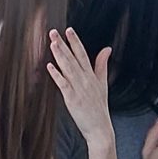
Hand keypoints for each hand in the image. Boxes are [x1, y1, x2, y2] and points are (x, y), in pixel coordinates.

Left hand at [45, 28, 116, 153]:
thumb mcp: (103, 84)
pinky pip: (64, 84)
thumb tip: (107, 49)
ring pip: (68, 68)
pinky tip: (50, 66)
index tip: (69, 30)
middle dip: (64, 44)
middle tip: (54, 32)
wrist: (100, 129)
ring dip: (60, 55)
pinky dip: (57, 74)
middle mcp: (86, 80)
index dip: (75, 41)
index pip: (83, 54)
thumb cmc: (99, 107)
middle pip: (73, 58)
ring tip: (52, 43)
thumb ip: (102, 65)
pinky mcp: (72, 99)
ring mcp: (79, 89)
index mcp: (92, 76)